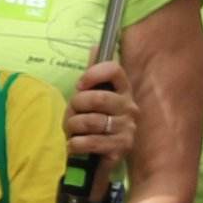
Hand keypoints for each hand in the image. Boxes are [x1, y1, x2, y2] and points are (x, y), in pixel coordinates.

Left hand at [61, 56, 133, 175]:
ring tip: (73, 131)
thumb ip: (92, 74)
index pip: (114, 70)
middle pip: (97, 98)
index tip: (79, 85)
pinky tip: (75, 144)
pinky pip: (90, 142)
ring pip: (90, 121)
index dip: (92, 74)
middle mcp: (130, 108)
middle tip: (72, 114)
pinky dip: (75, 144)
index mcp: (123, 91)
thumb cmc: (93, 122)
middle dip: (76, 106)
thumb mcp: (90, 96)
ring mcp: (127, 129)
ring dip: (72, 126)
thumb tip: (95, 46)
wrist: (98, 156)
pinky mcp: (121, 149)